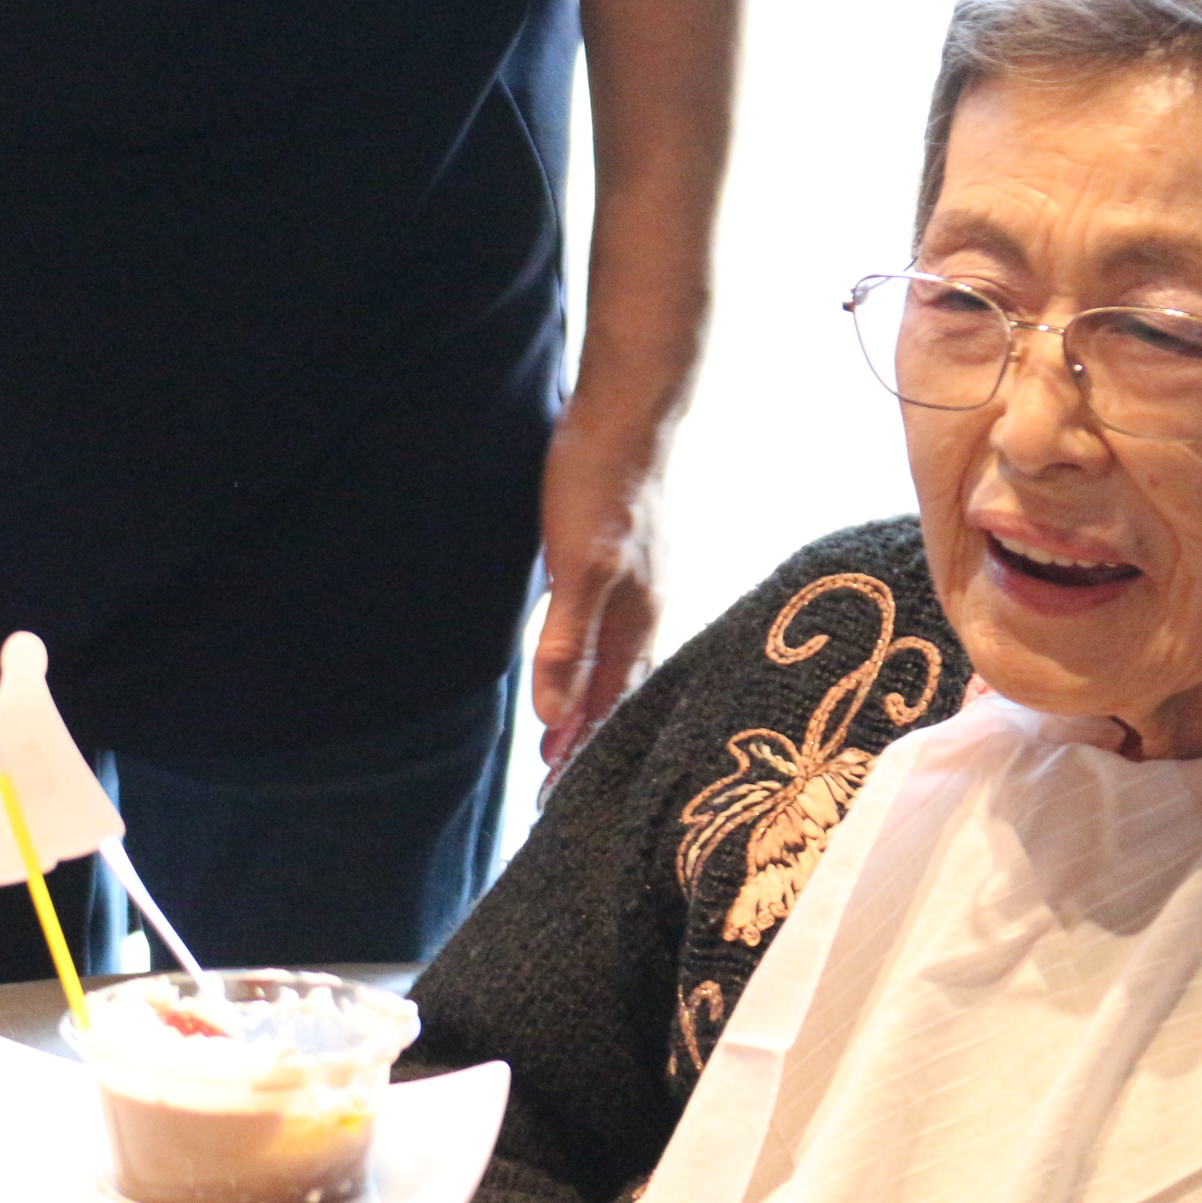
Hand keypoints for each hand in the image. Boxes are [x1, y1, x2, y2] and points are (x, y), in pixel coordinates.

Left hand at [533, 413, 667, 768]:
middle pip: (620, 688)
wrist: (631, 408)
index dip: (585, 749)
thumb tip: (556, 716)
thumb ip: (567, 642)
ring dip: (593, 695)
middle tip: (560, 778)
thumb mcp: (578, 568)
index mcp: (637, 620)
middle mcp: (645, 608)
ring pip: (619, 657)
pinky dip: (596, 654)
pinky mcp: (626, 555)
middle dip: (592, 733)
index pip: (611, 705)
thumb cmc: (604, 483)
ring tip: (568, 727)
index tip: (559, 793)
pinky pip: (613, 624)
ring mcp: (640, 580)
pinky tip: (585, 649)